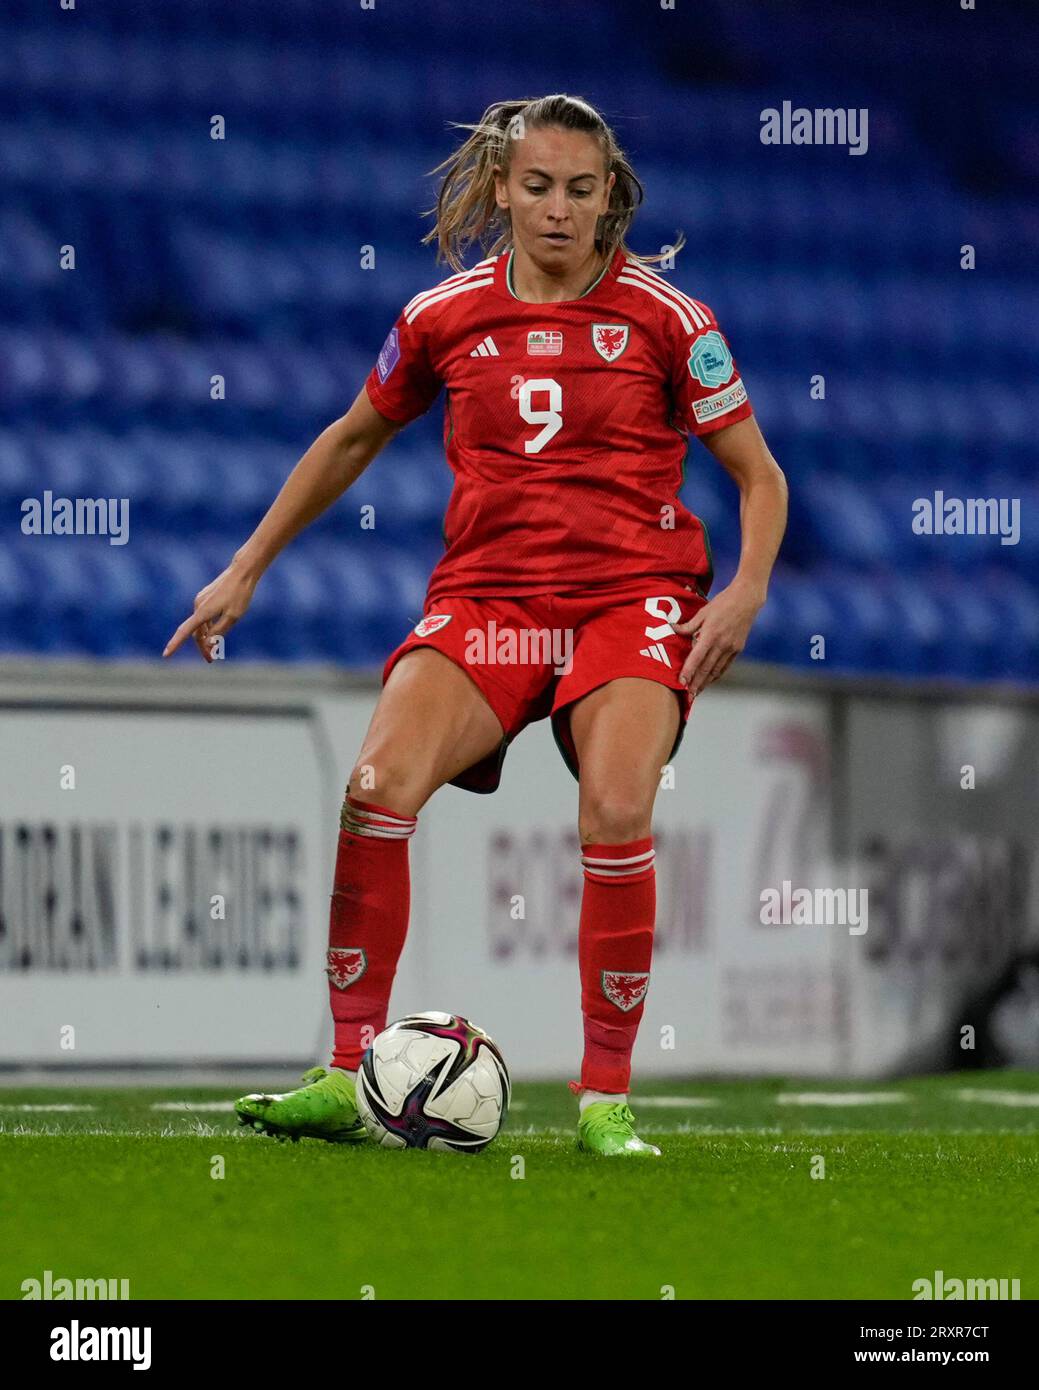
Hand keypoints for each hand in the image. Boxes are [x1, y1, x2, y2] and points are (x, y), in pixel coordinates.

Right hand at [163, 558, 258, 661]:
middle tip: (210, 660)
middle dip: (202, 647)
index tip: (166, 655)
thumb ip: (219, 631)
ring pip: (200, 625)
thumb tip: (207, 644)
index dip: (175, 644)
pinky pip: (204, 617)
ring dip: (206, 638)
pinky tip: (215, 632)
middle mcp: (198, 606)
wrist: (241, 572)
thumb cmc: (240, 594)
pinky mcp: (205, 598)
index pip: (185, 632)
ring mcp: (200, 601)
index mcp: (203, 612)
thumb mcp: (233, 616)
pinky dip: (208, 627)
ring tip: (216, 651)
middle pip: (195, 632)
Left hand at [671, 579, 763, 695]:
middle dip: (696, 683)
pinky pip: (725, 665)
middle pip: (706, 668)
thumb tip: (672, 629)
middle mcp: (721, 644)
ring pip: (716, 670)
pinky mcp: (738, 649)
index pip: (696, 658)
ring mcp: (731, 648)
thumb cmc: (722, 603)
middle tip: (688, 696)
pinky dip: (717, 674)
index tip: (681, 682)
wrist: (747, 599)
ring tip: (697, 692)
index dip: (688, 671)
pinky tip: (710, 680)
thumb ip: (688, 626)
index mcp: (711, 634)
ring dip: (706, 682)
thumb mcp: (703, 612)